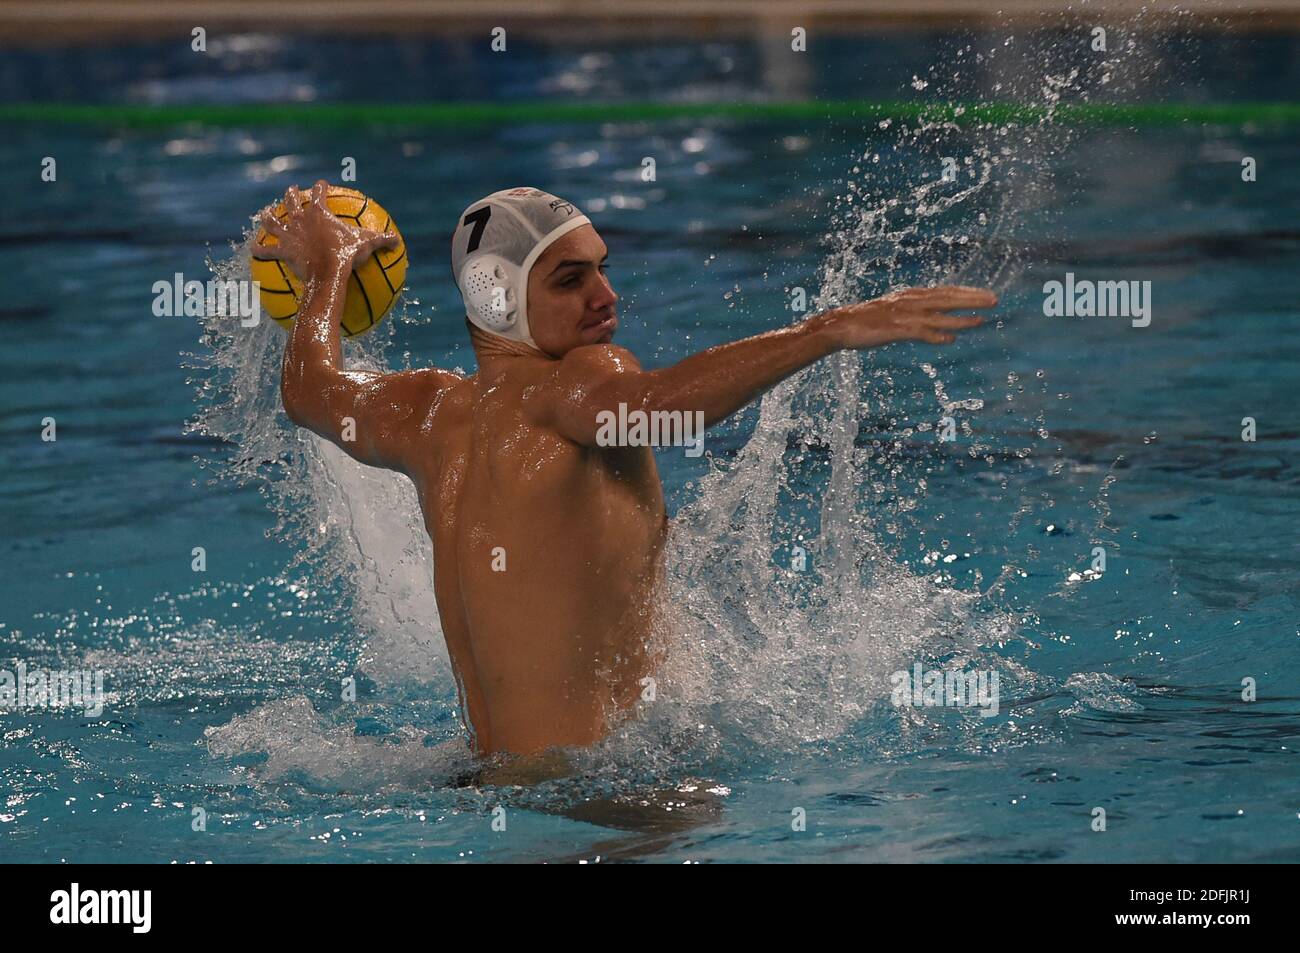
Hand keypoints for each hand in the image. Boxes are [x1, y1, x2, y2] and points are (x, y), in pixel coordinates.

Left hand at [251, 179, 397, 282]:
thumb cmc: (346, 255)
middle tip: (291, 191)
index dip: (321, 187)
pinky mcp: (283, 251)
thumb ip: (382, 240)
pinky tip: (252, 250)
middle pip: (292, 202)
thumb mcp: (367, 244)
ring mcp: (290, 235)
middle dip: (291, 195)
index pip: (319, 194)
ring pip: (273, 222)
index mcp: (319, 213)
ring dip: (268, 217)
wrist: (328, 271)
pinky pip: (267, 251)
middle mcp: (300, 219)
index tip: (321, 184)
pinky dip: (259, 251)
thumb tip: (397, 240)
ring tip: (264, 214)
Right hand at [817, 286, 995, 348]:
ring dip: (962, 317)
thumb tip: (940, 331)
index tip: (985, 294)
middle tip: (995, 299)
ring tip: (982, 319)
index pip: (945, 291)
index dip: (966, 292)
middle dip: (972, 299)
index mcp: (910, 295)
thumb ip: (916, 319)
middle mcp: (911, 301)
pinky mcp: (896, 329)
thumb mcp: (894, 314)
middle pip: (947, 298)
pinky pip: (921, 332)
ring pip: (939, 315)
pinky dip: (937, 335)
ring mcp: (904, 315)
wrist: (841, 325)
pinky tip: (951, 339)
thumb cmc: (866, 321)